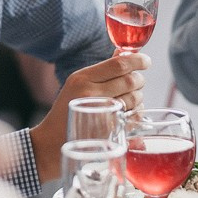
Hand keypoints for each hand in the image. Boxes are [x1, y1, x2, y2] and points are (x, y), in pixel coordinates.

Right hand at [29, 53, 148, 180]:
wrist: (51, 143)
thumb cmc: (67, 111)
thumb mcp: (77, 85)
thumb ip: (102, 71)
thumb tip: (125, 54)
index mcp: (82, 78)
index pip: (119, 64)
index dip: (138, 61)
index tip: (146, 62)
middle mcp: (90, 93)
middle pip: (130, 81)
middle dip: (139, 81)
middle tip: (136, 84)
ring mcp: (100, 113)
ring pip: (135, 98)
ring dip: (138, 98)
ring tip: (129, 100)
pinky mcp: (108, 130)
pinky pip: (134, 117)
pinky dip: (137, 113)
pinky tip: (129, 113)